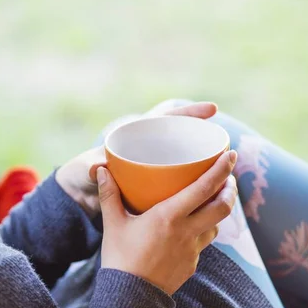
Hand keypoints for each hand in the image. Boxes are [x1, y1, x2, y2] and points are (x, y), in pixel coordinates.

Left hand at [55, 102, 218, 217]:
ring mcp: (154, 167)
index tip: (212, 110)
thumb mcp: (85, 171)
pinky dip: (192, 187)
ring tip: (225, 175)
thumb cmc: (82, 176)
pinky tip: (209, 196)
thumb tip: (96, 167)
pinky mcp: (156, 185)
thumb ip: (91, 168)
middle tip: (228, 151)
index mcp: (133, 137)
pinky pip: (179, 182)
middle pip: (182, 138)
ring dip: (204, 166)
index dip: (188, 113)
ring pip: (184, 161)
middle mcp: (148, 149)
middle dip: (204, 140)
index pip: (165, 118)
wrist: (79, 195)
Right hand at [97, 150, 237, 294]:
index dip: (221, 169)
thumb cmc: (120, 258)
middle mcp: (186, 232)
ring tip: (212, 199)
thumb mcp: (113, 223)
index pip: (204, 188)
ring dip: (219, 210)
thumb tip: (102, 170)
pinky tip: (192, 227)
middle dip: (229, 188)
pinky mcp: (192, 264)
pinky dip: (204, 230)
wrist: (129, 297)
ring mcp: (192, 250)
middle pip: (222, 206)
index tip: (230, 154)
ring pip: (216, 225)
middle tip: (227, 176)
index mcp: (169, 217)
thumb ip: (109, 195)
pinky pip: (204, 242)